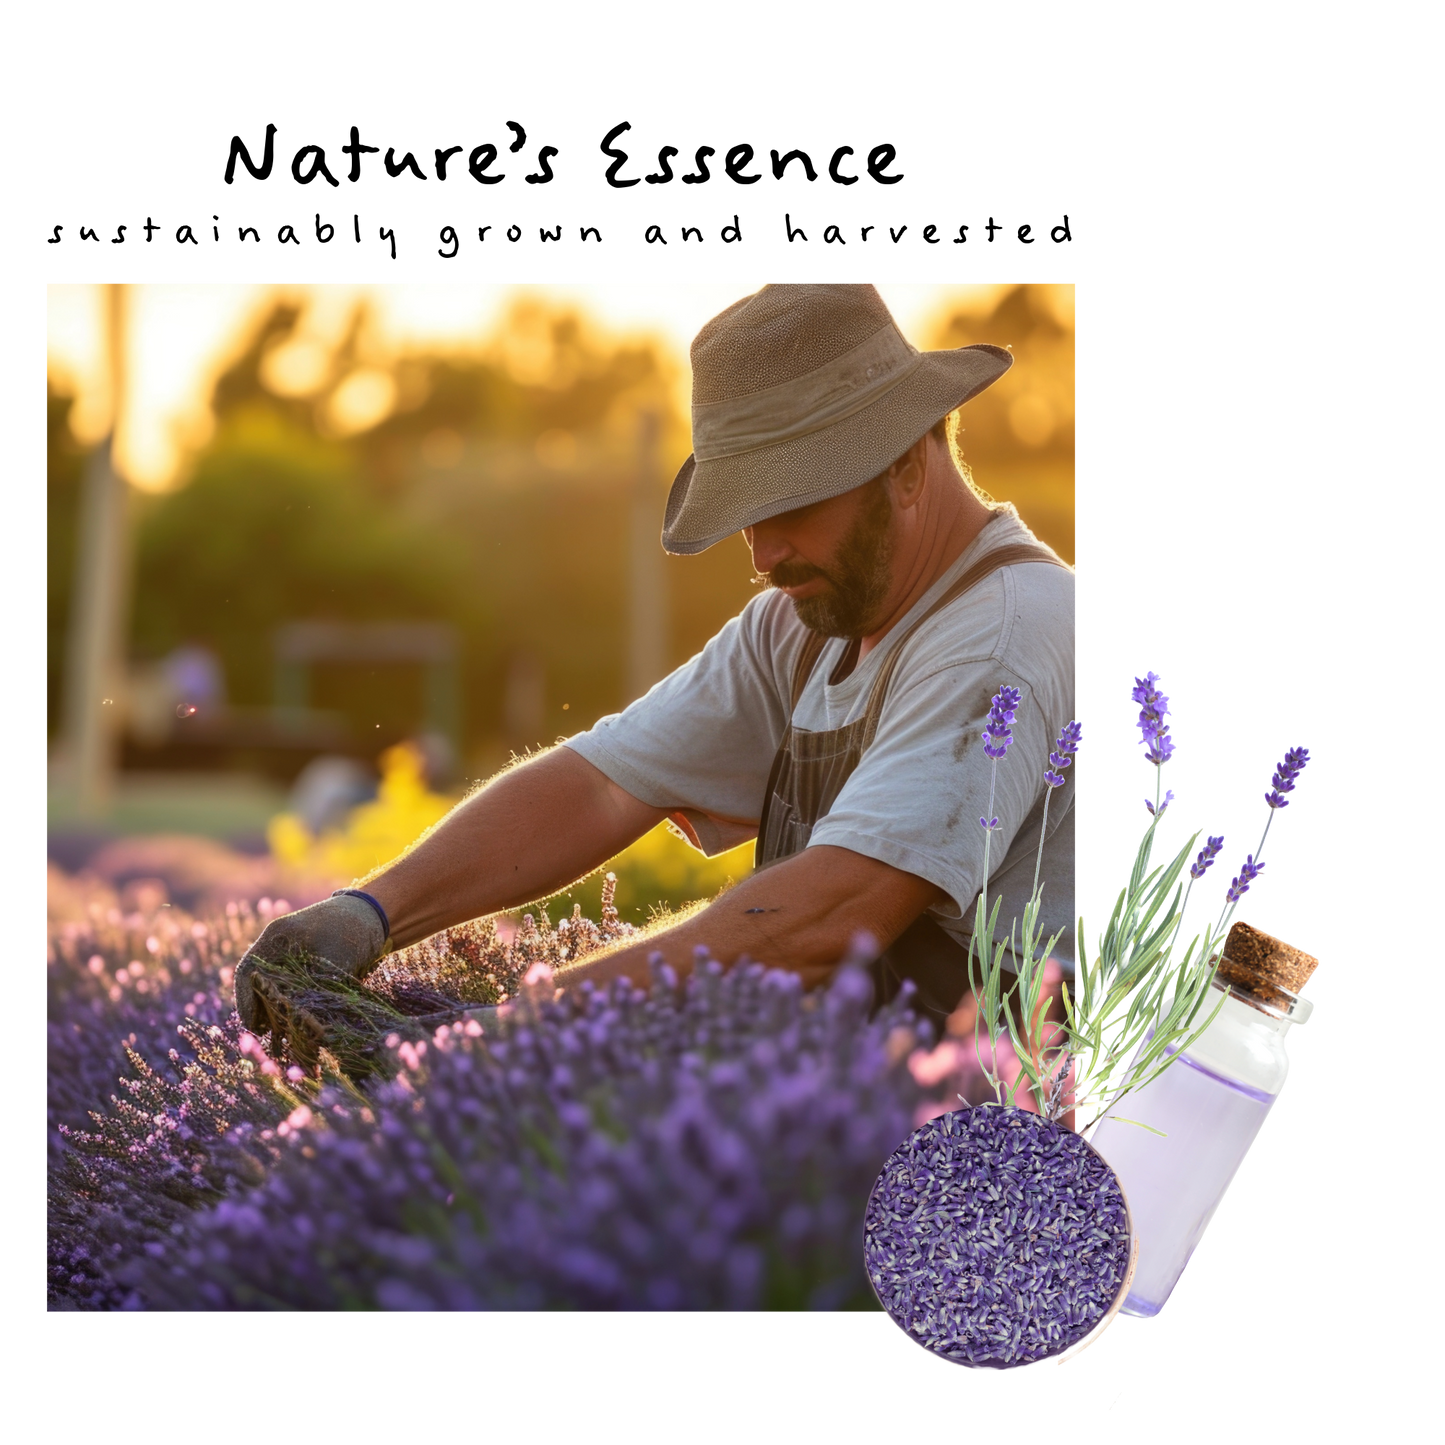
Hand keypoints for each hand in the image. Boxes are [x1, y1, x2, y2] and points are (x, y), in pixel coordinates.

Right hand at [234, 894, 388, 1030]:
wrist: (379, 917)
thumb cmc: (355, 931)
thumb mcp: (336, 959)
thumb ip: (317, 988)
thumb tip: (306, 1025)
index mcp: (277, 936)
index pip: (248, 971)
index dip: (246, 1001)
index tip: (253, 1026)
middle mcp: (279, 946)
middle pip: (257, 983)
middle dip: (261, 1012)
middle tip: (267, 1036)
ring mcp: (291, 955)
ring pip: (273, 989)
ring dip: (276, 1011)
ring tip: (282, 1036)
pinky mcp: (306, 966)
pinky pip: (290, 989)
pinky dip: (292, 1006)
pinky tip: (298, 1024)